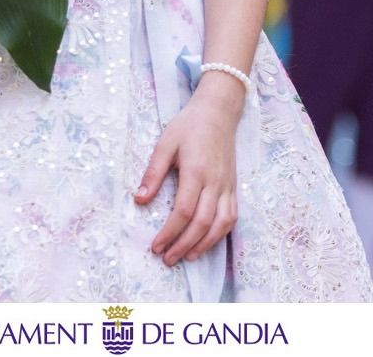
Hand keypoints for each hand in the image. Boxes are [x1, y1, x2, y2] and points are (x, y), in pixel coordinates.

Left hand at [134, 77, 243, 266]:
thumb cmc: (188, 126)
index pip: (183, 211)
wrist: (218, 112)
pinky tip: (206, 242)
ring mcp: (227, 186)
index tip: (155, 246)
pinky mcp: (234, 187)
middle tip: (166, 258)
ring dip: (203, 245)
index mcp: (196, 171)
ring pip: (220, 224)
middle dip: (183, 245)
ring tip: (186, 257)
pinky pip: (231, 217)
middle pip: (202, 223)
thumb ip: (153, 173)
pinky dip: (220, 234)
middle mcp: (215, 182)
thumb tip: (139, 201)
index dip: (169, 232)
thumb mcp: (165, 143)